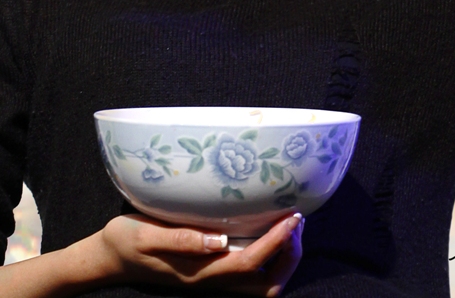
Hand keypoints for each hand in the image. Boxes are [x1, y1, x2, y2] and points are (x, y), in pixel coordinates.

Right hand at [92, 212, 302, 294]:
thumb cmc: (127, 241)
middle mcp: (212, 281)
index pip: (250, 262)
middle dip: (290, 256)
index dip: (277, 242)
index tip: (293, 215)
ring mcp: (214, 279)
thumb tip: (218, 239)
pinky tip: (269, 228)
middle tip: (296, 221)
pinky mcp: (213, 272)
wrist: (111, 258)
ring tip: (289, 225)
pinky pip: (252, 275)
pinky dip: (271, 256)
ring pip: (262, 285)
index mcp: (200, 271)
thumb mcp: (145, 235)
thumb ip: (181, 238)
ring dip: (284, 259)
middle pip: (266, 285)